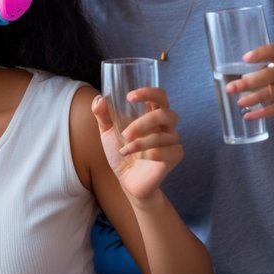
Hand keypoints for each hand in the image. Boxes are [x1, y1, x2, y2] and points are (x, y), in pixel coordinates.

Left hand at [92, 87, 182, 202]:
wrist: (128, 181)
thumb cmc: (121, 153)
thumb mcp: (107, 132)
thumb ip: (102, 115)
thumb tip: (99, 99)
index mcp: (152, 114)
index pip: (160, 96)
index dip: (149, 92)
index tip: (130, 96)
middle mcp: (165, 125)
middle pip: (167, 113)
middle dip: (145, 122)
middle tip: (126, 134)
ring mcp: (172, 141)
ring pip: (164, 136)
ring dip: (141, 143)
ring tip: (125, 150)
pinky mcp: (175, 156)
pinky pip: (167, 152)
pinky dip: (149, 155)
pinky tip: (138, 158)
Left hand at [229, 42, 273, 118]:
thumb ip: (265, 64)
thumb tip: (240, 78)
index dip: (260, 54)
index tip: (244, 59)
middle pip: (270, 75)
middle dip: (249, 82)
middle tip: (230, 88)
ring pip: (272, 93)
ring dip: (253, 98)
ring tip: (238, 102)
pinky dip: (262, 113)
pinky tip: (248, 115)